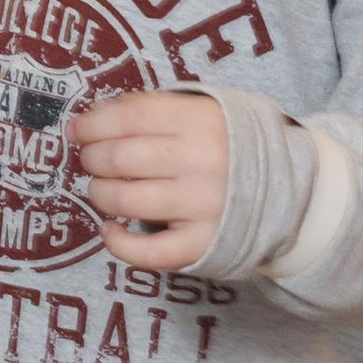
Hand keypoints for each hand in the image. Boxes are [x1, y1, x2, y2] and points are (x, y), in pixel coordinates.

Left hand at [72, 90, 227, 271]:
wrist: (286, 188)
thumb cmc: (229, 146)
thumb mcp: (205, 112)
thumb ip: (157, 110)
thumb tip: (93, 119)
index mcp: (201, 121)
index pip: (131, 116)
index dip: (94, 122)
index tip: (76, 129)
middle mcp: (202, 161)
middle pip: (121, 157)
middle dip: (92, 158)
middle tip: (90, 160)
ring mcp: (203, 206)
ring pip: (126, 199)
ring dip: (99, 194)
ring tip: (101, 190)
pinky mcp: (202, 244)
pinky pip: (149, 251)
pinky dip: (119, 243)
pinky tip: (109, 230)